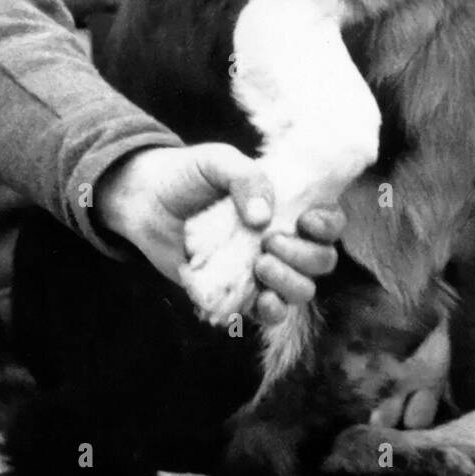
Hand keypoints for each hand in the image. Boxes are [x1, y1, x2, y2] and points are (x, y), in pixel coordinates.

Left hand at [95, 145, 343, 323]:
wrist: (145, 202)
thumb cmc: (187, 175)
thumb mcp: (218, 161)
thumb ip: (246, 178)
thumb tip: (263, 218)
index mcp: (287, 206)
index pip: (329, 221)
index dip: (329, 225)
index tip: (307, 221)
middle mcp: (283, 239)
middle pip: (322, 260)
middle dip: (305, 256)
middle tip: (268, 242)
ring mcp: (262, 269)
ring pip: (302, 290)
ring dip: (290, 282)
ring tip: (259, 265)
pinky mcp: (239, 294)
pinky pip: (269, 314)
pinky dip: (272, 311)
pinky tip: (261, 299)